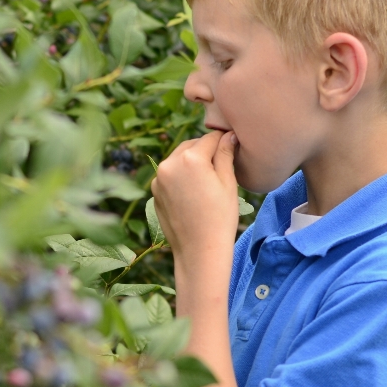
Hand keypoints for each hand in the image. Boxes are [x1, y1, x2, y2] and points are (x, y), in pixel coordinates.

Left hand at [151, 131, 238, 264]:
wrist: (199, 251)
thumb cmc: (220, 218)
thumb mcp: (228, 183)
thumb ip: (225, 154)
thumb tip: (228, 135)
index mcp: (191, 159)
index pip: (210, 138)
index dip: (224, 141)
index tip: (232, 147)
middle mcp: (170, 164)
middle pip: (191, 145)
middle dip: (205, 150)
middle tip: (221, 165)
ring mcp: (159, 179)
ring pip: (178, 159)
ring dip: (191, 162)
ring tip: (207, 180)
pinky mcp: (155, 192)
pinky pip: (170, 175)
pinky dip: (181, 176)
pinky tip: (193, 192)